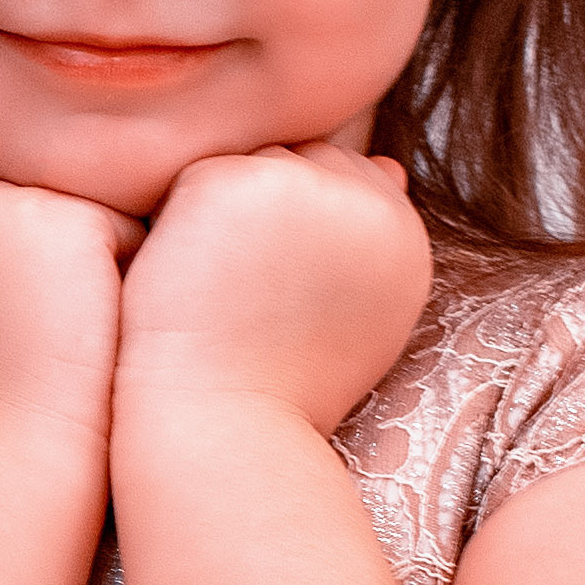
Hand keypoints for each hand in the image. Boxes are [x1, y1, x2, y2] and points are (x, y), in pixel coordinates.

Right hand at [0, 160, 145, 450]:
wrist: (9, 462)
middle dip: (33, 245)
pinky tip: (95, 326)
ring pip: (66, 202)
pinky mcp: (63, 219)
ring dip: (78, 256)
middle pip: (13, 189)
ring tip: (58, 328)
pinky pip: (120, 226)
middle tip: (26, 328)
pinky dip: (122, 275)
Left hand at [113, 145, 432, 434]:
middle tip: (248, 290)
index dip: (301, 226)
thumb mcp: (362, 312)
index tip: (281, 289)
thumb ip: (375, 237)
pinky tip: (190, 276)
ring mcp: (300, 184)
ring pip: (249, 160)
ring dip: (226, 207)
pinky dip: (181, 219)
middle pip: (298, 157)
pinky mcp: (233, 181)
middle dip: (267, 205)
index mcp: (403, 233)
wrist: (230, 426)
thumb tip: (388, 165)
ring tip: (223, 286)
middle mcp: (365, 200)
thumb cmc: (286, 382)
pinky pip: (197, 173)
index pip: (344, 176)